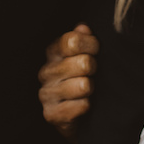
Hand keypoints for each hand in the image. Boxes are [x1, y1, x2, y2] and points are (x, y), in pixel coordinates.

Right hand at [38, 23, 99, 139]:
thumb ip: (84, 39)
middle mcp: (46, 71)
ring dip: (91, 88)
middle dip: (94, 68)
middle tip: (94, 74)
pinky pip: (79, 106)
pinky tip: (86, 105)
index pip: (72, 41)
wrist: (80, 116)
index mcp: (53, 52)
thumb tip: (83, 27)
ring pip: (83, 85)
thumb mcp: (85, 55)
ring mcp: (46, 94)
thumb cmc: (84, 78)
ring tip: (90, 90)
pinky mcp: (50, 114)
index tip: (97, 51)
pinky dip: (87, 106)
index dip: (91, 45)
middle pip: (83, 63)